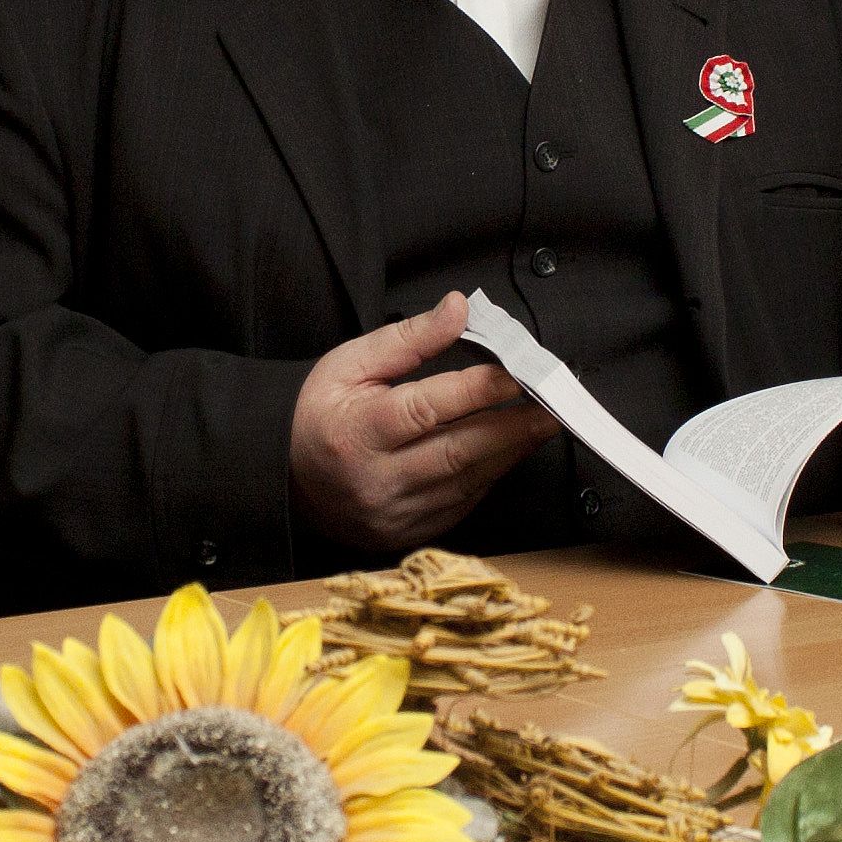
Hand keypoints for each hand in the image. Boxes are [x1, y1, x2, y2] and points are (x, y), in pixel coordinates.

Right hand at [288, 292, 556, 550]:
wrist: (288, 478)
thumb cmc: (321, 413)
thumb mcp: (351, 363)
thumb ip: (409, 338)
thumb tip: (460, 309)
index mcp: (357, 432)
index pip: (427, 409)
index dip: (477, 389)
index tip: (517, 370)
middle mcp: (377, 479)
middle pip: (458, 451)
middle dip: (513, 425)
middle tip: (553, 403)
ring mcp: (396, 512)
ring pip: (468, 480)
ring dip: (511, 450)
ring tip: (544, 422)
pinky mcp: (411, 532)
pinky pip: (464, 501)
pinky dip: (492, 473)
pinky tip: (511, 449)